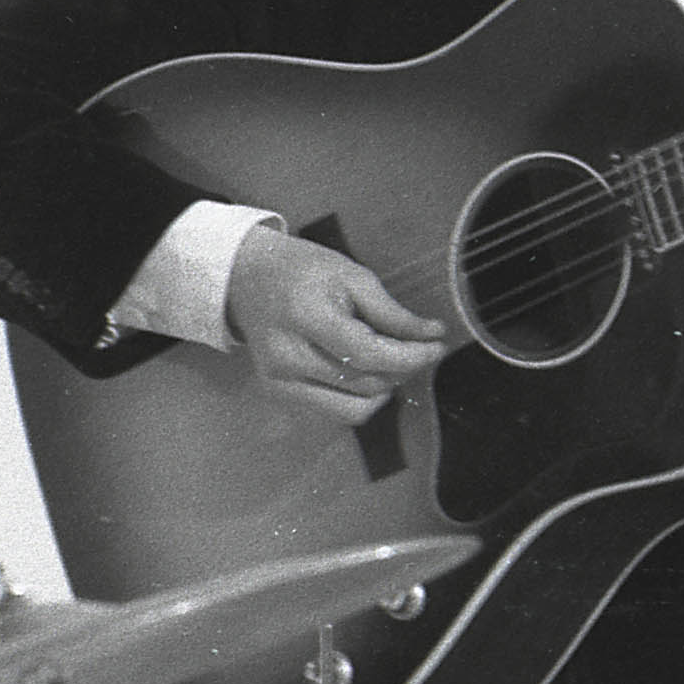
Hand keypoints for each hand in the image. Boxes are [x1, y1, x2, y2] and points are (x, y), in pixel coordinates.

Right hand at [222, 228, 447, 426]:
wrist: (246, 278)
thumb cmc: (302, 270)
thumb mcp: (350, 276)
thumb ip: (391, 311)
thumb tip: (432, 335)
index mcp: (304, 317)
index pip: (367, 353)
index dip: (410, 356)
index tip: (437, 346)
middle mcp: (287, 357)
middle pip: (365, 383)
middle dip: (403, 369)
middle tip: (420, 348)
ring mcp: (279, 382)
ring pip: (354, 407)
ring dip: (385, 389)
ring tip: (394, 362)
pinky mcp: (279, 394)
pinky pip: (335, 412)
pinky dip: (362, 399)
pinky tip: (368, 374)